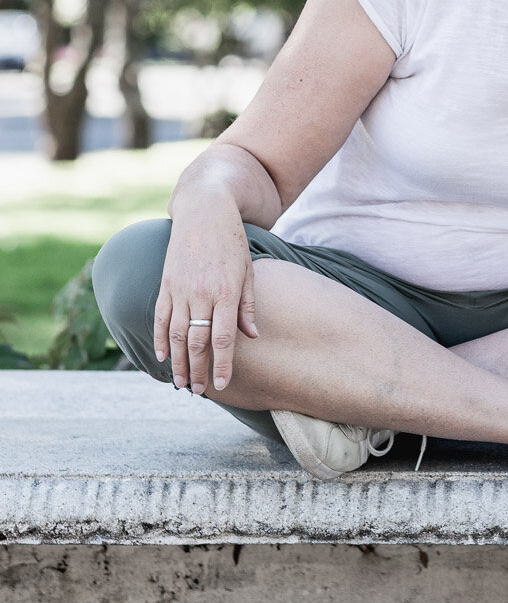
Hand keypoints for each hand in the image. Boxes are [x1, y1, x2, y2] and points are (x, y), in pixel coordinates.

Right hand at [153, 209, 257, 393]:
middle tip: (199, 392)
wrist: (204, 211)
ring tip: (180, 383)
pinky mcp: (166, 283)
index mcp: (227, 291)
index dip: (222, 364)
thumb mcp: (248, 270)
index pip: (222, 338)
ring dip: (178, 361)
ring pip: (177, 334)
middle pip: (197, 342)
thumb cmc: (232, 242)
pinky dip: (160, 339)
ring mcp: (180, 289)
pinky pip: (161, 317)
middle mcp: (202, 293)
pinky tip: (162, 357)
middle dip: (198, 370)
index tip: (223, 385)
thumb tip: (251, 336)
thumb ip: (248, 305)